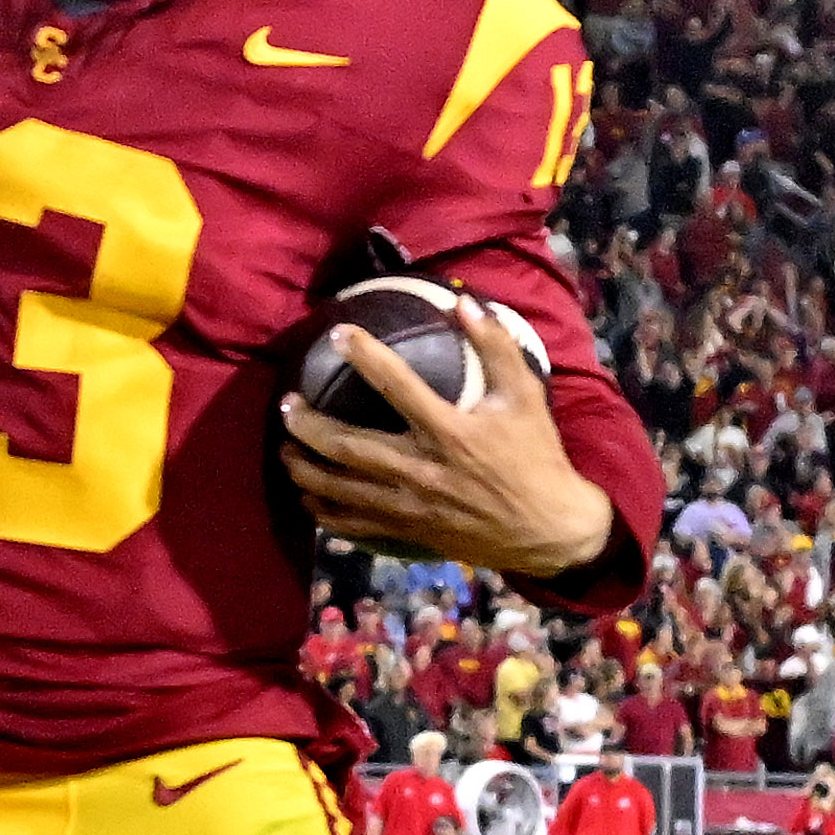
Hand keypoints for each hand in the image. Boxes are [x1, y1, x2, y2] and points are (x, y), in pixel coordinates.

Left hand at [279, 293, 618, 579]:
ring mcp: (411, 505)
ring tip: (284, 449)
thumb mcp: (525, 396)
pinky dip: (325, 512)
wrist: (549, 529)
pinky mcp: (409, 532)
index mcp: (449, 431)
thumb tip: (462, 301)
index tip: (337, 334)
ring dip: (305, 469)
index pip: (396, 385)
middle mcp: (422, 469)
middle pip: (348, 446)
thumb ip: (495, 346)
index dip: (364, 356)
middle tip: (285, 406)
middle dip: (309, 426)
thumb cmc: (536, 456)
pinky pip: (354, 525)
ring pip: (341, 489)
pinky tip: (308, 497)